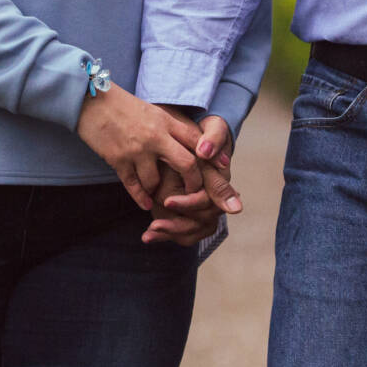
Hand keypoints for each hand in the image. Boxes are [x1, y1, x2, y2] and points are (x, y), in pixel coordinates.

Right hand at [76, 86, 205, 210]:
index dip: (211, 156)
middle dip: (193, 183)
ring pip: (157, 181)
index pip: (196, 140)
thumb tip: (195, 144)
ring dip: (159, 191)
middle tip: (194, 193)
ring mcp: (136, 150)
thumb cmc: (123, 105)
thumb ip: (171, 127)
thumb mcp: (152, 111)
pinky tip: (145, 203)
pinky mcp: (118, 160)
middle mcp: (154, 136)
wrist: (91, 100)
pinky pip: (134, 186)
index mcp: (165, 120)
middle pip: (186, 164)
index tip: (219, 168)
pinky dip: (140, 198)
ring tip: (160, 194)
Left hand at [143, 116, 241, 245]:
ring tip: (149, 233)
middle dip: (177, 226)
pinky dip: (165, 234)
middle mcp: (214, 199)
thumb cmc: (201, 131)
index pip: (208, 202)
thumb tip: (205, 151)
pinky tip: (147, 236)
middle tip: (154, 226)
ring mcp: (201, 207)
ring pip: (190, 232)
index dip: (189, 203)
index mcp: (220, 183)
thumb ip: (214, 140)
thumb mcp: (211, 130)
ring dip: (170, 233)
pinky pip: (180, 231)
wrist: (186, 135)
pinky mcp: (187, 211)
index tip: (167, 201)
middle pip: (200, 224)